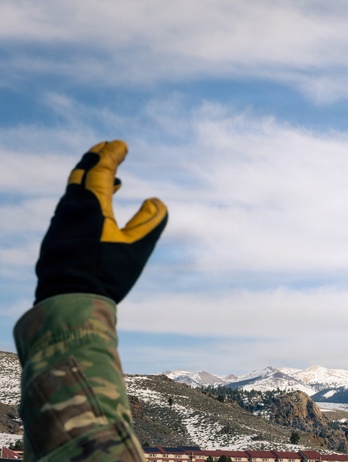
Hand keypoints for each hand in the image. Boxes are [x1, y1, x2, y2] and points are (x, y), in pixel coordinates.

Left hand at [34, 140, 166, 303]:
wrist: (69, 297)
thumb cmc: (106, 273)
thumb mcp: (136, 248)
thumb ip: (150, 222)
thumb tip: (156, 200)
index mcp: (90, 206)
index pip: (100, 171)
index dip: (112, 155)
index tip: (122, 144)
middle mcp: (70, 209)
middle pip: (80, 174)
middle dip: (95, 158)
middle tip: (107, 147)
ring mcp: (61, 222)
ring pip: (74, 190)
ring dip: (91, 178)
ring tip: (111, 179)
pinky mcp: (57, 236)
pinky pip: (70, 205)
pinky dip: (85, 197)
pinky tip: (97, 208)